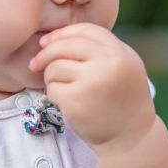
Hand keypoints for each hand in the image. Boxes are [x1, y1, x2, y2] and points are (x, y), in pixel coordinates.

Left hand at [29, 23, 155, 155]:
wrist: (131, 138)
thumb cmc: (122, 100)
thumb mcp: (123, 67)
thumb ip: (101, 49)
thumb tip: (56, 37)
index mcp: (121, 53)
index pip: (86, 30)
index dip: (62, 34)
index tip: (47, 42)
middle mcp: (109, 64)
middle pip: (66, 45)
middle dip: (46, 53)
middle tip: (36, 63)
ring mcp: (93, 82)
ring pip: (55, 67)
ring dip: (51, 77)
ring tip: (62, 88)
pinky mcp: (77, 102)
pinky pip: (52, 88)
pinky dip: (54, 94)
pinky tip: (66, 102)